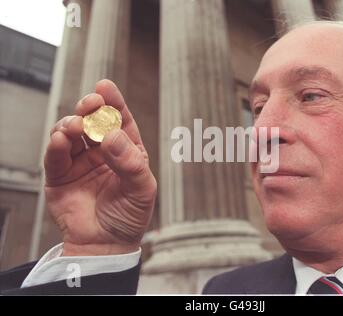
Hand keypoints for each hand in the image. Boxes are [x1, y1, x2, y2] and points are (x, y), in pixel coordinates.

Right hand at [44, 79, 156, 255]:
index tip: (105, 87)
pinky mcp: (59, 174)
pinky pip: (55, 154)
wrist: (107, 244)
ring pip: (71, 131)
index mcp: (126, 149)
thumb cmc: (130, 216)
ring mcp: (80, 161)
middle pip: (93, 120)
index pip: (120, 120)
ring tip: (76, 127)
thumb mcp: (142, 189)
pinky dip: (56, 144)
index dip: (113, 102)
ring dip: (71, 124)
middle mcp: (102, 151)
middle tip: (91, 103)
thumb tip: (113, 136)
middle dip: (90, 107)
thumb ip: (131, 163)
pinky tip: (61, 139)